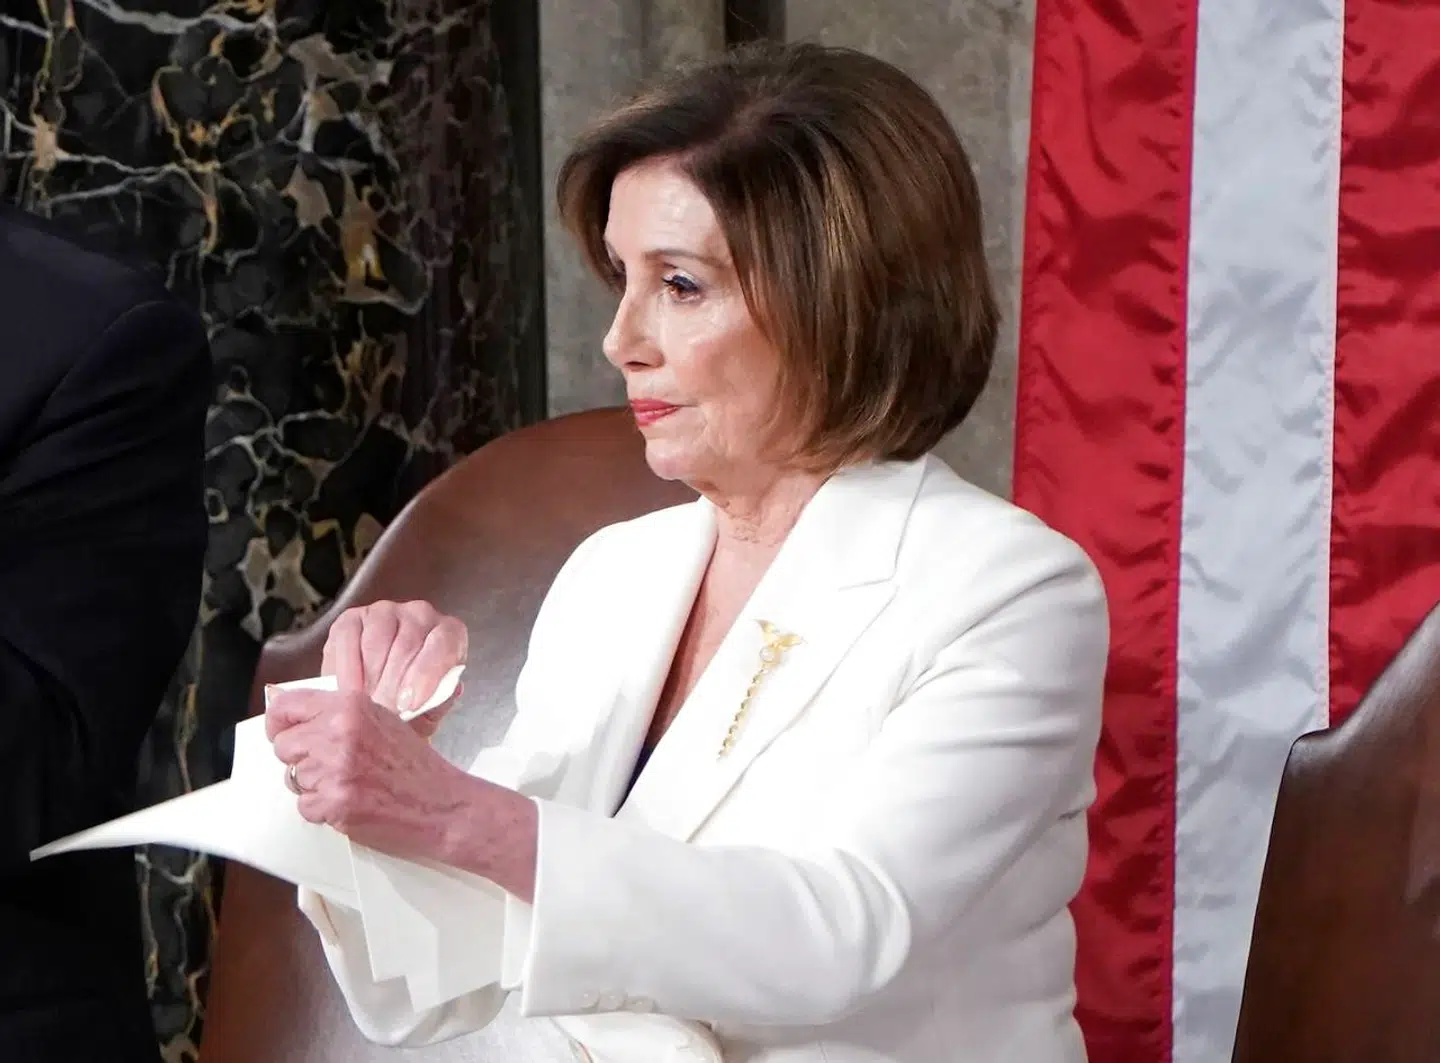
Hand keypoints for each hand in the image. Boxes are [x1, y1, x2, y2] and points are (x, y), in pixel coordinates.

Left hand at [265, 686, 480, 859]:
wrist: (442, 805)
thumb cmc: (415, 766)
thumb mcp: (381, 721)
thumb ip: (340, 715)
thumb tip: (292, 716)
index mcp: (350, 706)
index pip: (286, 706)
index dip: (278, 723)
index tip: (282, 732)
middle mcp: (339, 732)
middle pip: (283, 746)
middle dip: (300, 759)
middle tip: (332, 767)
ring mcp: (335, 768)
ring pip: (292, 778)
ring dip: (315, 786)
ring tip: (351, 785)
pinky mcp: (334, 802)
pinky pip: (305, 806)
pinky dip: (323, 810)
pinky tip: (352, 803)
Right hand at [322, 600, 467, 736]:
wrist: (381, 700)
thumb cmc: (412, 702)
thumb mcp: (431, 711)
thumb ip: (433, 705)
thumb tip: (422, 701)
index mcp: (450, 634)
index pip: (444, 647)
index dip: (426, 677)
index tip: (409, 705)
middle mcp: (421, 614)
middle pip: (406, 645)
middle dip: (392, 686)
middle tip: (383, 712)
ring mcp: (385, 612)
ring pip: (376, 642)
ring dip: (369, 678)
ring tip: (366, 704)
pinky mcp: (352, 618)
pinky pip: (347, 639)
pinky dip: (345, 669)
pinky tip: (349, 690)